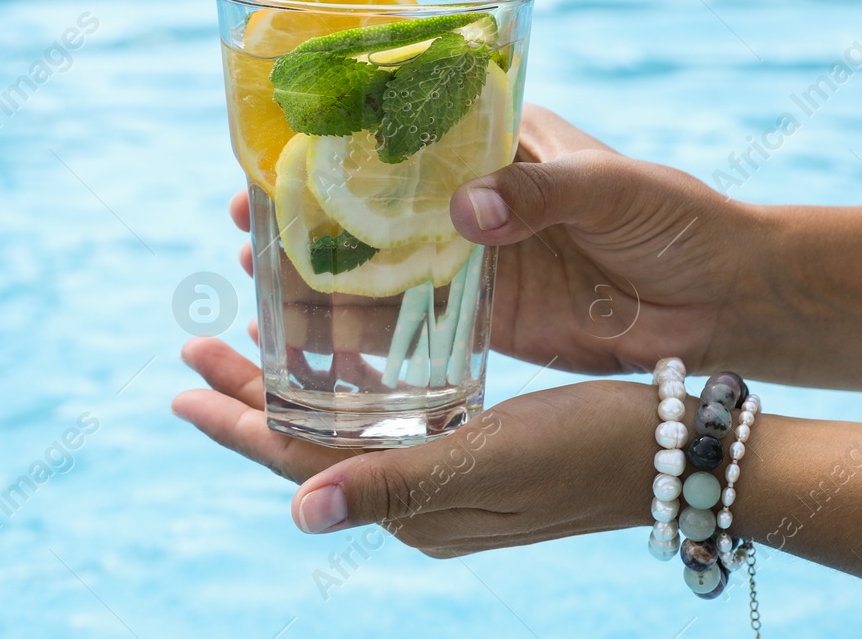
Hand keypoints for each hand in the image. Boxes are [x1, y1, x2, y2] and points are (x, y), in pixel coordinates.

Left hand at [172, 337, 654, 555]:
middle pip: (310, 445)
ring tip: (250, 349)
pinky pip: (389, 424)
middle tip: (198, 347)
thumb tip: (296, 513)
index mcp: (414, 508)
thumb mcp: (491, 462)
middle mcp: (421, 502)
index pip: (298, 462)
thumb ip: (393, 484)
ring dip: (295, 392)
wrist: (678, 453)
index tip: (183, 379)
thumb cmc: (589, 450)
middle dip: (249, 399)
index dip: (237, 420)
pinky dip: (351, 391)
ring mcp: (450, 480)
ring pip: (347, 432)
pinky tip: (347, 363)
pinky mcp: (479, 454)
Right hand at [228, 104, 772, 375]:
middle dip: (314, 204)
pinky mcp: (490, 315)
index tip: (284, 140)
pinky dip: (368, 326)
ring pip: (387, 259)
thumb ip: (542, 195)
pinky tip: (313, 334)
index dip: (346, 133)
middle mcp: (482, 195)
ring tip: (259, 271)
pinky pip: (417, 318)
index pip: (411, 125)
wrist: (728, 300)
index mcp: (507, 141)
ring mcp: (481, 257)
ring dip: (327, 267)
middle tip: (247, 212)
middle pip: (380, 196)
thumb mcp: (613, 189)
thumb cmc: (681, 219)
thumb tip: (466, 210)